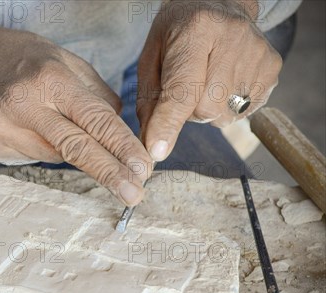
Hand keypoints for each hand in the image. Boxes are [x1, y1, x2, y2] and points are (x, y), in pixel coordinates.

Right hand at [0, 20, 152, 205]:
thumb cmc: (23, 58)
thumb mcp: (66, 61)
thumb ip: (96, 97)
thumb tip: (118, 136)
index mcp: (49, 79)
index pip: (94, 119)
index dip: (121, 147)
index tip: (143, 168)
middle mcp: (23, 106)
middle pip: (75, 149)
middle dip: (109, 174)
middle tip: (134, 194)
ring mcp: (1, 129)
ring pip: (54, 156)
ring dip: (70, 152)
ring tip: (52, 124)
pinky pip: (31, 157)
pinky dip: (40, 147)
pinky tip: (28, 126)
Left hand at [136, 0, 281, 161]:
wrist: (219, 2)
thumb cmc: (177, 34)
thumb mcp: (151, 58)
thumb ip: (149, 101)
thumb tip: (151, 145)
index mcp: (196, 31)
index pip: (182, 89)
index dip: (169, 123)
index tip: (158, 150)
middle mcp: (233, 39)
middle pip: (206, 109)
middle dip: (189, 110)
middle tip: (187, 85)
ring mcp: (258, 53)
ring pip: (225, 115)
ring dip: (209, 109)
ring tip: (207, 79)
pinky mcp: (272, 67)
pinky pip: (244, 111)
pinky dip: (228, 105)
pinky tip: (225, 79)